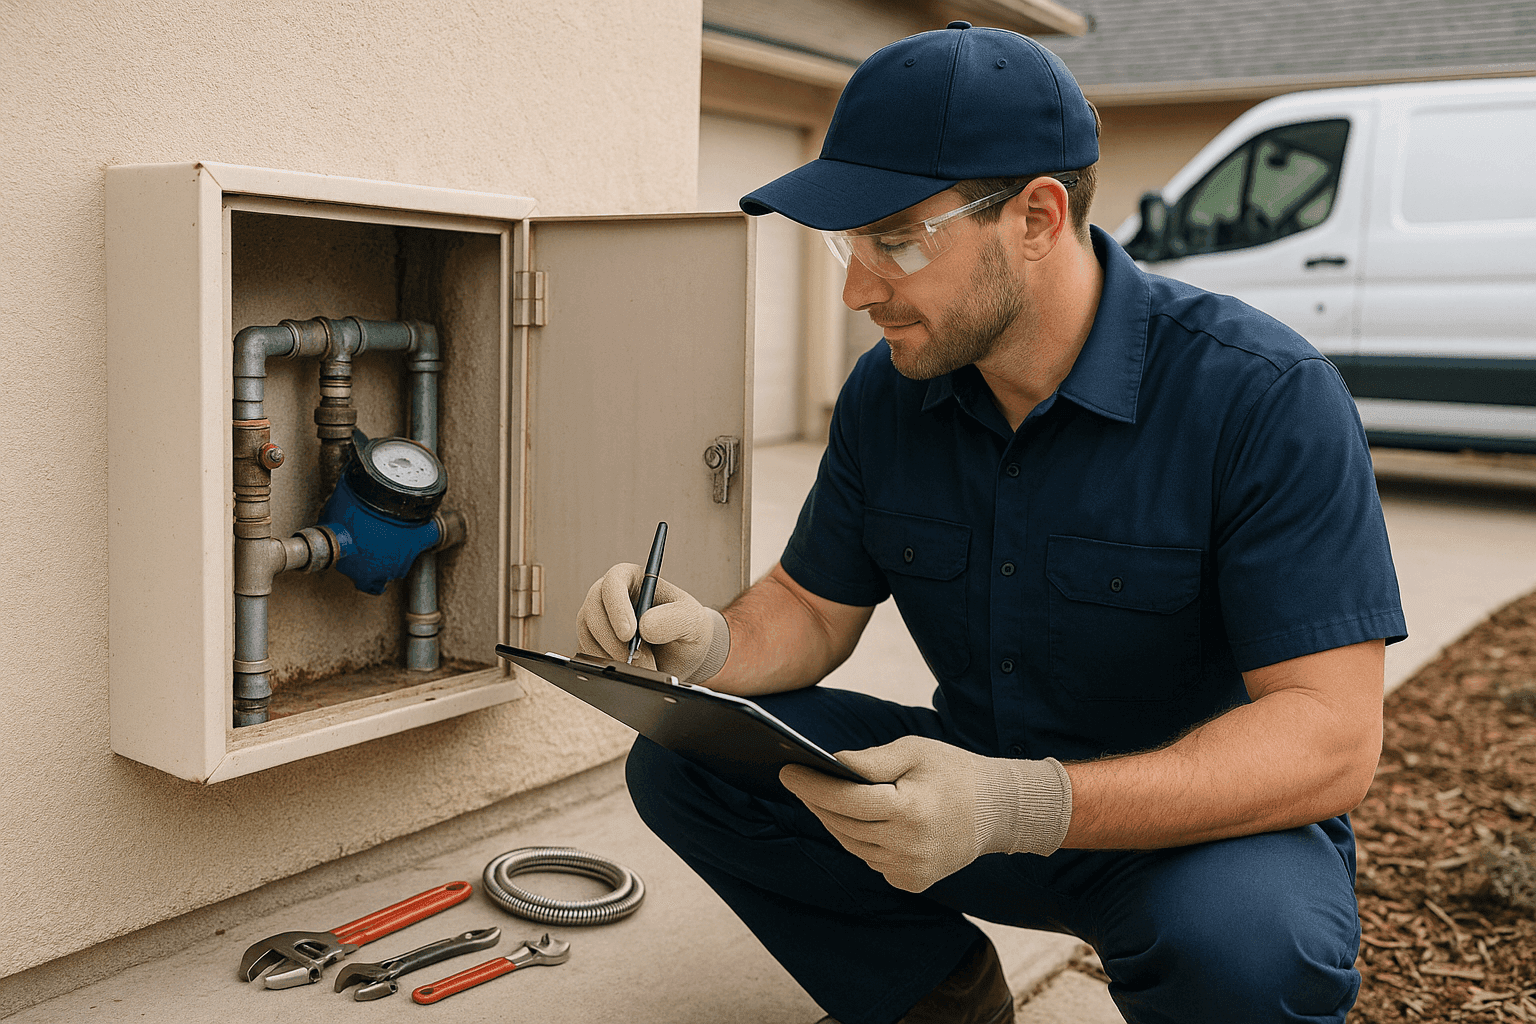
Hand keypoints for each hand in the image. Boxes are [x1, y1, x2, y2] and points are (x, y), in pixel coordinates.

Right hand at [575, 563, 730, 682]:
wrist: (682, 657)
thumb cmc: (687, 628)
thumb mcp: (692, 620)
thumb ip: (674, 619)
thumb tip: (644, 627)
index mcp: (633, 578)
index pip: (614, 582)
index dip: (617, 607)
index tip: (629, 634)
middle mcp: (609, 596)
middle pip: (593, 609)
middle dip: (611, 638)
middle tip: (633, 659)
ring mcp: (597, 619)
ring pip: (586, 634)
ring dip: (611, 655)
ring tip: (641, 666)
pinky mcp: (592, 643)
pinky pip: (587, 653)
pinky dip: (605, 665)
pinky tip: (628, 671)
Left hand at [780, 735, 1071, 892]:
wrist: (998, 812)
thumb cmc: (954, 772)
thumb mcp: (916, 752)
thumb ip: (872, 760)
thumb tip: (832, 764)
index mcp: (911, 811)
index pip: (847, 801)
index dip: (812, 786)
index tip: (785, 770)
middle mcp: (909, 847)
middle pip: (844, 824)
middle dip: (816, 801)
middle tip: (795, 780)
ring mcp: (910, 870)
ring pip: (852, 845)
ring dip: (833, 821)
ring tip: (817, 797)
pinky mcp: (911, 882)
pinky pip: (870, 859)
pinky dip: (858, 839)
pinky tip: (852, 820)